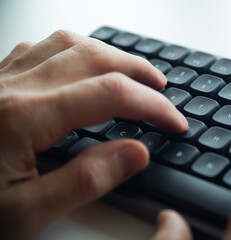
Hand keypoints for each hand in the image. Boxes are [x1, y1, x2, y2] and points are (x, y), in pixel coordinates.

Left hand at [0, 30, 190, 238]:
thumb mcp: (25, 215)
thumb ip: (86, 182)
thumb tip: (135, 154)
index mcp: (24, 117)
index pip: (111, 95)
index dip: (153, 106)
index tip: (174, 122)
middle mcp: (14, 85)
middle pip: (95, 57)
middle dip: (139, 72)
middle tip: (162, 89)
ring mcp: (1, 77)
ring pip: (69, 43)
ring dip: (110, 54)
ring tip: (132, 72)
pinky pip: (42, 48)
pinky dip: (75, 50)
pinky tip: (84, 64)